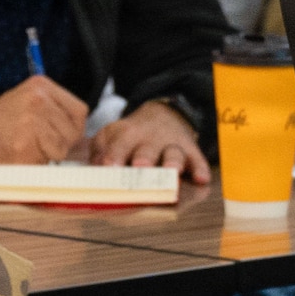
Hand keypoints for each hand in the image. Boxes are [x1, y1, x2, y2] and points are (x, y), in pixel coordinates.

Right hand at [0, 76, 90, 168]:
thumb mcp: (27, 105)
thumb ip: (55, 115)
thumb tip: (87, 141)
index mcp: (41, 86)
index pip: (79, 111)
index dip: (72, 129)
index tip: (59, 136)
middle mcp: (38, 101)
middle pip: (73, 133)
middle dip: (60, 145)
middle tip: (34, 144)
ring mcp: (32, 123)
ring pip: (61, 150)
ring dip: (46, 157)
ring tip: (24, 148)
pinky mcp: (24, 147)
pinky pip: (45, 164)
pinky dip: (34, 167)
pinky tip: (17, 157)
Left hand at [89, 101, 209, 183]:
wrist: (163, 116)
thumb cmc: (131, 136)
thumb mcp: (110, 136)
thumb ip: (99, 153)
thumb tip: (93, 171)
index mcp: (127, 134)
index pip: (119, 144)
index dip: (114, 155)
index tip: (109, 167)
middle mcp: (150, 139)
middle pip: (147, 149)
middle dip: (144, 158)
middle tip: (140, 167)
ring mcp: (172, 145)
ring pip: (174, 153)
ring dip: (173, 162)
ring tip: (173, 172)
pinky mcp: (190, 151)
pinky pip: (197, 159)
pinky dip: (200, 168)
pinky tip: (201, 178)